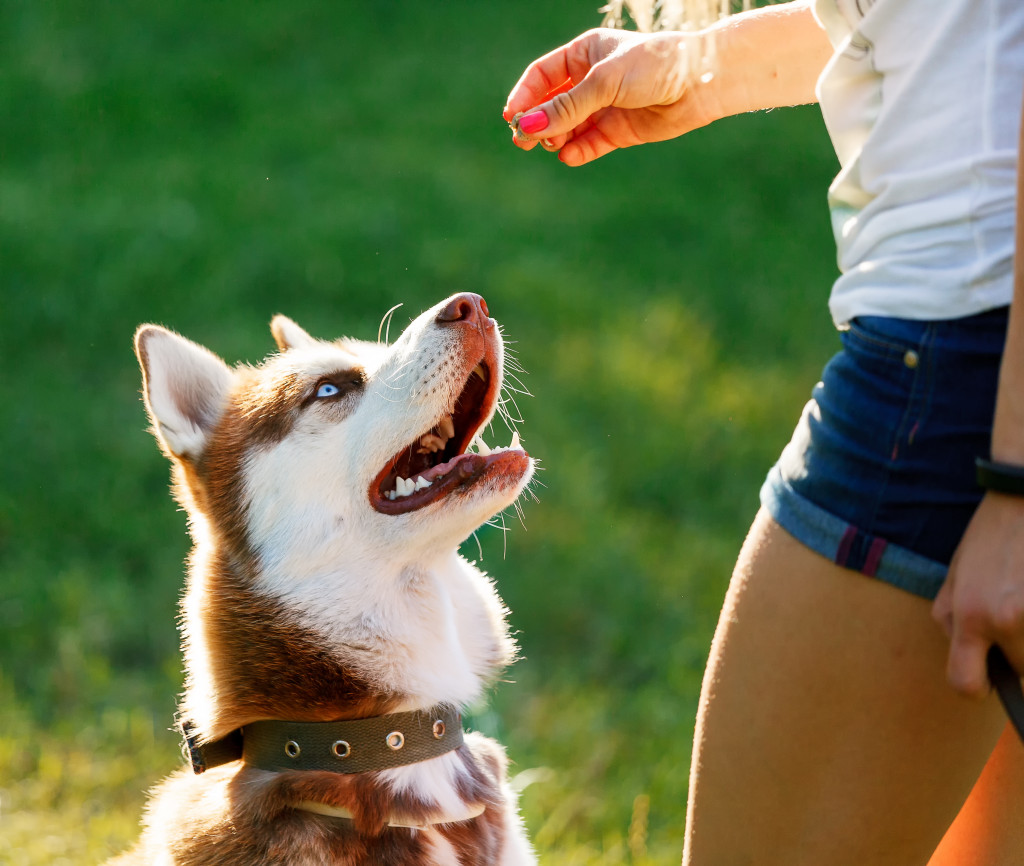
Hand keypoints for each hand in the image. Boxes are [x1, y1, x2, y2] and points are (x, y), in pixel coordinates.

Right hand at [503, 28, 718, 166]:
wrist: (701, 83)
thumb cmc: (654, 66)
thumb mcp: (604, 82)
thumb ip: (567, 106)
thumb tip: (529, 126)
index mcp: (585, 54)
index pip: (542, 76)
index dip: (525, 96)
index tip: (512, 117)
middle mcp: (592, 80)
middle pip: (552, 104)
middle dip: (537, 122)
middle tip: (522, 141)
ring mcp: (605, 107)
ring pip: (568, 127)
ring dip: (556, 137)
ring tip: (550, 146)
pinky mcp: (619, 131)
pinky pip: (590, 144)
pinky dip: (577, 151)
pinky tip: (569, 156)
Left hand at [933, 492, 1023, 696]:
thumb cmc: (989, 538)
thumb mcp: (954, 577)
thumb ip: (953, 621)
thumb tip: (969, 659)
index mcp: (970, 616)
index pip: (966, 684)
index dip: (975, 685)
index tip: (985, 677)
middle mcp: (1006, 620)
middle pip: (1020, 671)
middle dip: (1016, 654)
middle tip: (1013, 615)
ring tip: (1022, 598)